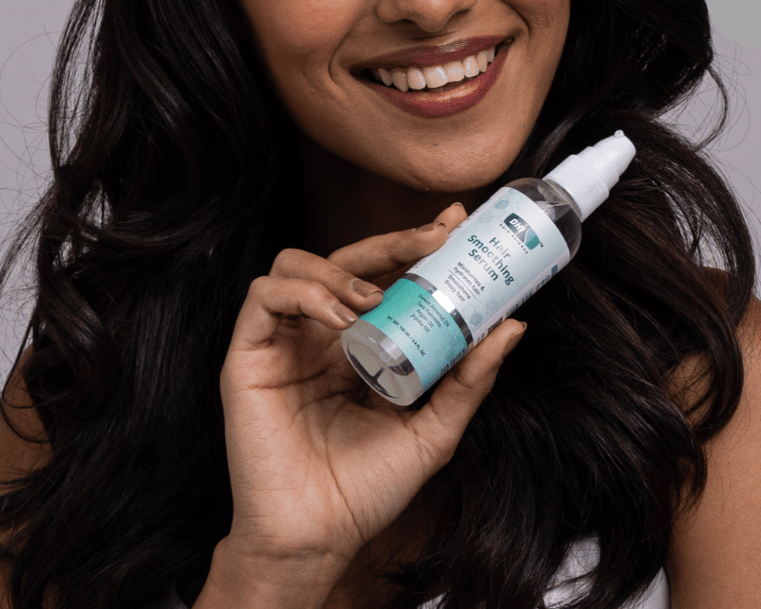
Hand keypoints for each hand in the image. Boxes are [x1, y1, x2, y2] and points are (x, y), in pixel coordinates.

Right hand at [214, 203, 527, 594]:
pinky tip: (337, 315)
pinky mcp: (249, 354)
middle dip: (390, 240)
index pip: (381, 276)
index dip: (412, 244)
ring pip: (296, 263)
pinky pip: (264, 296)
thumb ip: (468, 380)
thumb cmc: (366, 489)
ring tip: (374, 296)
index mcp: (357, 344)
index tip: (454, 223)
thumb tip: (512, 327)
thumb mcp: (432, 430)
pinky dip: (303, 292)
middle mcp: (318, 334)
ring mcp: (282, 341)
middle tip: (433, 238)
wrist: (317, 538)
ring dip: (341, 268)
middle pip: (345, 258)